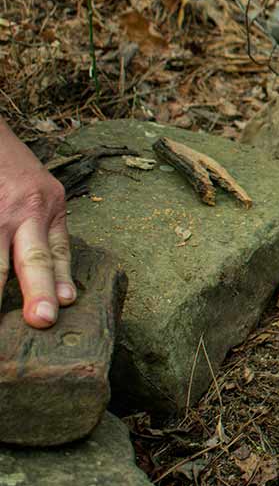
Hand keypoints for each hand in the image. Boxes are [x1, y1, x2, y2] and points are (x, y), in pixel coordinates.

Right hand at [0, 123, 74, 327]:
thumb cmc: (7, 164)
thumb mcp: (37, 188)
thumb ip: (42, 228)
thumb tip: (58, 284)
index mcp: (46, 205)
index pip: (57, 250)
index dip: (60, 280)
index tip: (65, 305)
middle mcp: (22, 209)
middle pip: (33, 257)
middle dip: (39, 291)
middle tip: (42, 320)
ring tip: (0, 320)